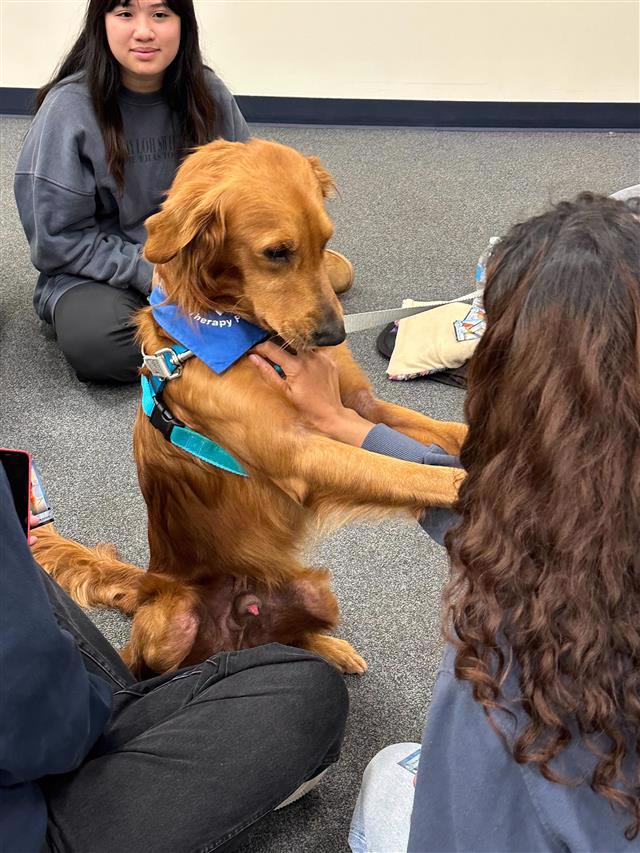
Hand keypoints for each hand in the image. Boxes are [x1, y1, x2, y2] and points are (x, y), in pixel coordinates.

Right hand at [249, 341, 374, 446]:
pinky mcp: (329, 359)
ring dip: (294, 352)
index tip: (256, 350)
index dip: (260, 348)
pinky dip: (308, 356)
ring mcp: (322, 357)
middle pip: (287, 344)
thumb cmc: (307, 407)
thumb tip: (254, 357)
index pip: (271, 348)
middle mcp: (310, 357)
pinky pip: (315, 351)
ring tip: (293, 367)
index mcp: (296, 366)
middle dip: (278, 349)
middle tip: (275, 360)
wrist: (329, 413)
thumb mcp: (283, 390)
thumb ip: (268, 371)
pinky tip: (307, 369)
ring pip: (301, 345)